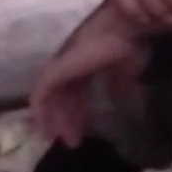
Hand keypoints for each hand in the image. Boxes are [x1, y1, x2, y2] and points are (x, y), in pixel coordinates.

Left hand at [29, 2, 148, 147]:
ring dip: (54, 120)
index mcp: (87, 63)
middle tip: (72, 142)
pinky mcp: (54, 71)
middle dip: (67, 119)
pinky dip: (41, 111)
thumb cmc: (130, 45)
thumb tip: (116, 100)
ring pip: (49, 98)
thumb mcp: (128, 71)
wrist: (125, 30)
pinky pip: (40, 95)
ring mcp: (60, 67)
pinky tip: (46, 128)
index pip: (78, 92)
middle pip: (63, 97)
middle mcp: (70, 65)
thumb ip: (118, 86)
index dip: (79, 112)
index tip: (83, 131)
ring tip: (61, 140)